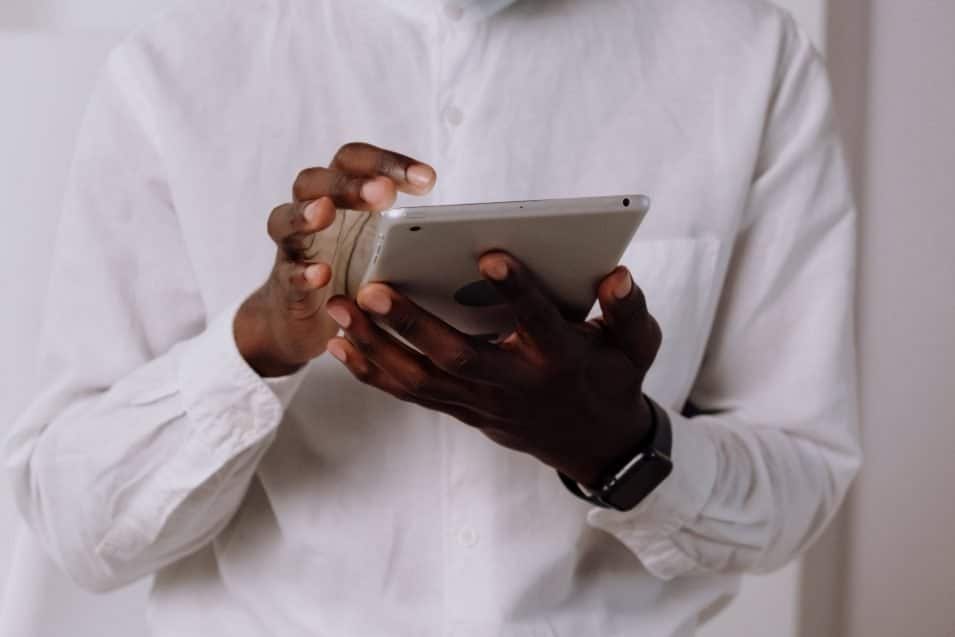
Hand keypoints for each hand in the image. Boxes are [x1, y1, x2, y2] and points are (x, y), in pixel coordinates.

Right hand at [234, 142, 435, 376]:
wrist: (304, 320)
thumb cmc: (353, 272)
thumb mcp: (385, 246)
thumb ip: (413, 232)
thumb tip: (480, 240)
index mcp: (341, 195)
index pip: (355, 161)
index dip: (388, 163)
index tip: (428, 180)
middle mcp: (313, 211)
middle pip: (318, 180)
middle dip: (351, 184)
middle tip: (382, 194)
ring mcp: (294, 246)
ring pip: (287, 218)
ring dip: (307, 213)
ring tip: (325, 213)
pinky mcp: (285, 283)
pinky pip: (288, 273)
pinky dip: (302, 271)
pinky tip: (321, 274)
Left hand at [324, 253, 662, 487]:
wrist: (591, 443)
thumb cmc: (610, 378)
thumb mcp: (636, 346)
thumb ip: (629, 309)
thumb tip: (616, 273)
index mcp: (558, 359)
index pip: (538, 322)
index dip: (517, 290)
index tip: (491, 252)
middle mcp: (514, 384)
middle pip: (457, 356)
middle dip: (412, 323)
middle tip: (372, 286)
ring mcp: (481, 402)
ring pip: (420, 378)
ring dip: (375, 345)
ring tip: (338, 307)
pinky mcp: (460, 410)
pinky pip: (409, 394)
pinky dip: (371, 371)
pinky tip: (338, 343)